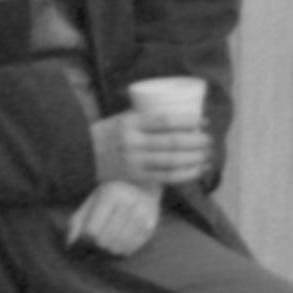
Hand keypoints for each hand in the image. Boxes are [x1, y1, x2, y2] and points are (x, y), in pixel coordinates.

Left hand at [65, 179, 160, 256]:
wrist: (143, 185)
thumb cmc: (112, 195)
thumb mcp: (92, 201)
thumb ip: (77, 221)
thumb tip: (69, 244)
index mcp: (111, 194)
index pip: (92, 231)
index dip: (86, 238)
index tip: (87, 235)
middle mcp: (128, 203)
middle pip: (104, 241)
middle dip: (97, 245)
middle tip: (97, 240)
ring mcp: (141, 215)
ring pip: (117, 247)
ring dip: (109, 249)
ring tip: (109, 240)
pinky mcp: (150, 226)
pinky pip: (131, 248)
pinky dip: (122, 249)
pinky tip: (120, 240)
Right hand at [92, 110, 209, 189]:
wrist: (82, 156)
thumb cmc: (108, 133)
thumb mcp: (123, 117)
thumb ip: (147, 117)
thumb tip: (183, 115)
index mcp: (131, 122)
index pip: (164, 120)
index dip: (188, 121)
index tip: (203, 121)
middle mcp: (133, 142)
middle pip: (172, 142)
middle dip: (196, 142)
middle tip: (210, 140)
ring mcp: (135, 162)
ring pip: (171, 161)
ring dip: (194, 159)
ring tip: (208, 155)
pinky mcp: (136, 177)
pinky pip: (165, 177)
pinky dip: (184, 174)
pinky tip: (197, 170)